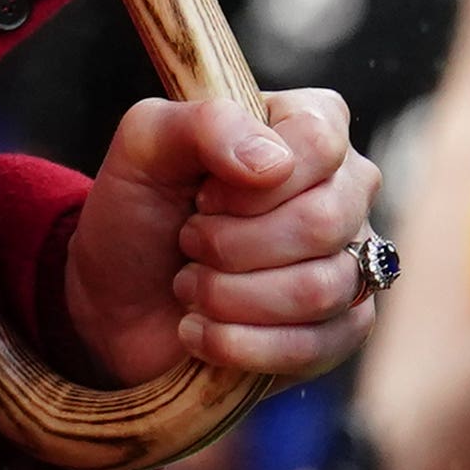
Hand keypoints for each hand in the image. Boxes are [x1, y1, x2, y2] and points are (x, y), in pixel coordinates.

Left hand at [64, 87, 381, 384]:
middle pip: (323, 223)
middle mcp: (345, 186)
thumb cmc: (140, 209)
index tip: (201, 200)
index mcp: (310, 123)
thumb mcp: (147, 144)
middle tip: (188, 245)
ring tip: (190, 288)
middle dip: (232, 248)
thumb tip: (275, 164)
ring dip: (230, 297)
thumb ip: (207, 124)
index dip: (249, 186)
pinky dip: (242, 345)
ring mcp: (352, 258)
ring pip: (320, 290)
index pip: (319, 144)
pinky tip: (203, 331)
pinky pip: (318, 346)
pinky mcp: (343, 326)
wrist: (118, 298)